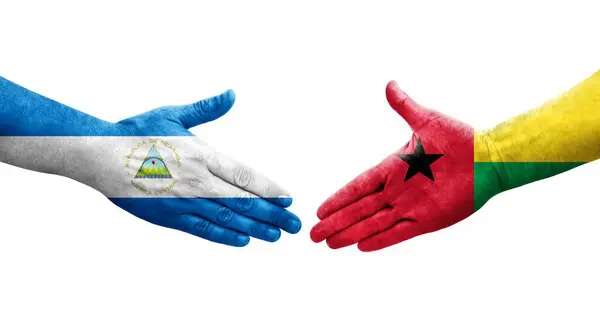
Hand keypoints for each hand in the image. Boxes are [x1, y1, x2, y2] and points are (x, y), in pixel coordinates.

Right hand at [107, 90, 301, 246]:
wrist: (98, 156)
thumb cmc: (135, 132)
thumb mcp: (173, 114)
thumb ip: (206, 109)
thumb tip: (232, 94)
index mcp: (202, 155)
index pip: (245, 176)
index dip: (270, 189)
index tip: (289, 199)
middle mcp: (198, 181)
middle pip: (243, 201)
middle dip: (272, 214)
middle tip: (294, 225)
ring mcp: (184, 201)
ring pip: (227, 219)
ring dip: (255, 228)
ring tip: (276, 236)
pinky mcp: (169, 216)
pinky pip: (202, 229)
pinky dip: (224, 236)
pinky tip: (242, 241)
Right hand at [310, 81, 492, 251]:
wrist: (488, 158)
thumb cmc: (460, 138)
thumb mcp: (426, 120)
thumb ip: (404, 106)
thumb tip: (390, 84)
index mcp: (393, 167)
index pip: (358, 186)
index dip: (339, 198)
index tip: (320, 209)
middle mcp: (398, 190)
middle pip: (359, 209)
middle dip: (336, 221)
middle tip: (312, 234)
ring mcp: (411, 206)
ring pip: (373, 223)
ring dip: (351, 233)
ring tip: (329, 243)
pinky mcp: (428, 220)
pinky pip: (398, 233)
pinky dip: (380, 240)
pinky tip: (361, 247)